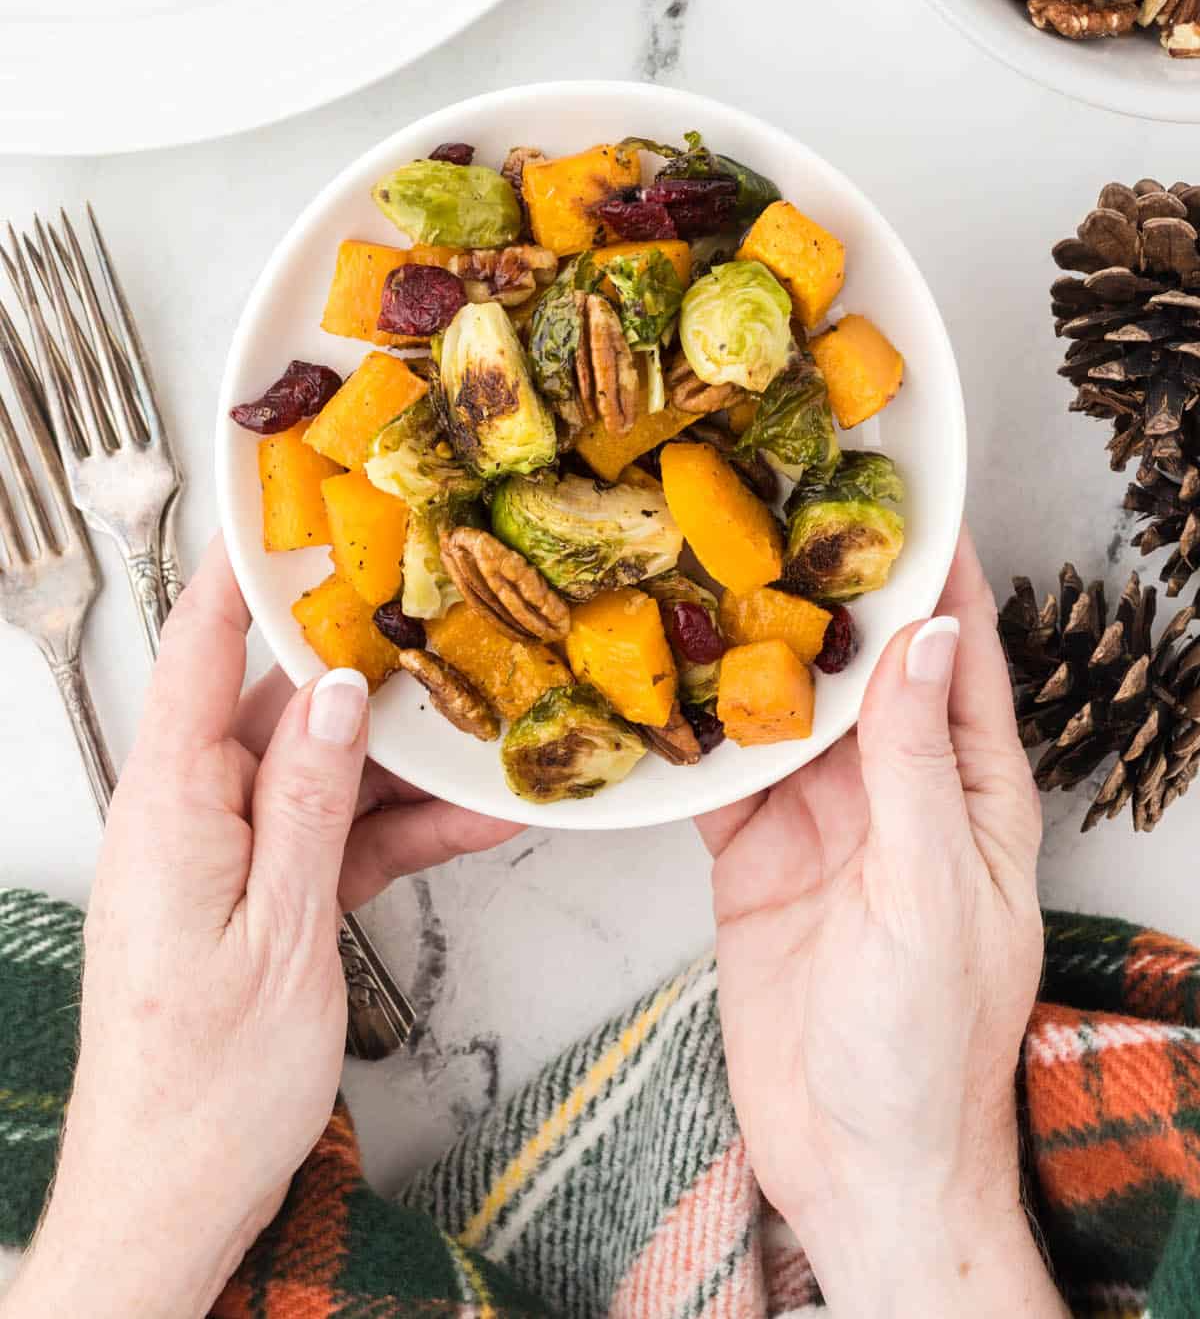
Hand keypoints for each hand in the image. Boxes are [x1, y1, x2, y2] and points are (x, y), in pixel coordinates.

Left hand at [7, 538, 520, 1318]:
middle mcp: (188, 817)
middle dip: (362, 661)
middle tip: (438, 607)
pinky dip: (394, 828)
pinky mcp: (258, 900)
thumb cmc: (205, 1089)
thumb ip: (311, 800)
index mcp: (170, 806)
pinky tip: (473, 818)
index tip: (281, 503)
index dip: (240, 571)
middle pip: (278, 704)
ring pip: (319, 770)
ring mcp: (224, 859)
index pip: (201, 653)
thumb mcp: (283, 930)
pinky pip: (331, 837)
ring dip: (400, 757)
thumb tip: (340, 693)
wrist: (172, 1205)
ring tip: (486, 717)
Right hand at [698, 532, 1065, 1317]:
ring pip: (780, 707)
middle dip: (818, 586)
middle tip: (767, 498)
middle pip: (857, 664)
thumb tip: (926, 636)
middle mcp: (896, 788)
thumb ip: (917, 765)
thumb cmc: (928, 1050)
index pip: (956, 649)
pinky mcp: (755, 858)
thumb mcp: (931, 894)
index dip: (934, 565)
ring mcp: (822, 821)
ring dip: (742, 646)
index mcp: (970, 788)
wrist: (857, 1170)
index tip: (900, 482)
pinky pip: (718, 776)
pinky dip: (686, 731)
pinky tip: (649, 680)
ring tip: (695, 561)